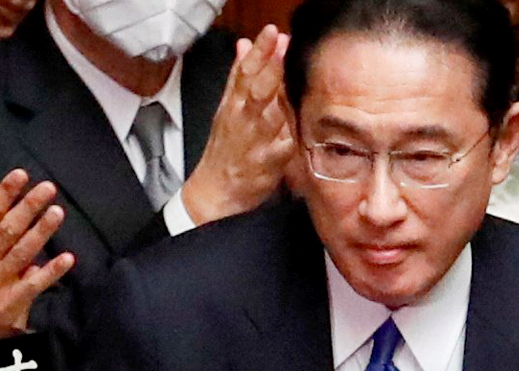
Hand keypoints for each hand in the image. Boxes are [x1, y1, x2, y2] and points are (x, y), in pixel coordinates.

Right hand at [0, 169, 73, 339]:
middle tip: (49, 188)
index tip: (21, 174)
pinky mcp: (10, 303)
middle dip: (28, 208)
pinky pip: (34, 285)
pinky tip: (68, 258)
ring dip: (41, 232)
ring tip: (58, 212)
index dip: (4, 193)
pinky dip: (51, 272)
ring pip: (22, 253)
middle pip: (7, 230)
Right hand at [182, 24, 294, 225]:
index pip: (244, 71)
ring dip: (283, 94)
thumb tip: (244, 45)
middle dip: (270, 65)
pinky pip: (284, 145)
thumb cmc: (226, 148)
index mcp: (233, 104)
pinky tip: (303, 120)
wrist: (216, 191)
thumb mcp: (227, 108)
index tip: (271, 31)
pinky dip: (292, 134)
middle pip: (256, 88)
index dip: (259, 51)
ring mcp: (254, 141)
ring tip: (294, 74)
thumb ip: (239, 77)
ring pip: (270, 114)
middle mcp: (242, 120)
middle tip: (284, 44)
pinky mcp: (267, 163)